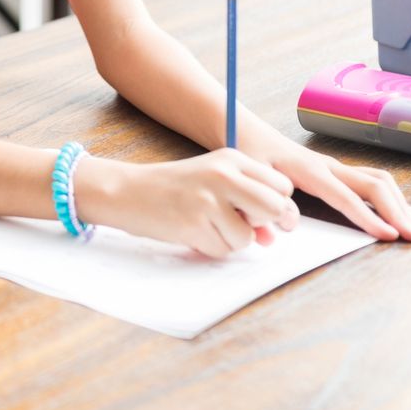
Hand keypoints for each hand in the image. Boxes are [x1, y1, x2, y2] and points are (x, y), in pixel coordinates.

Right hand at [77, 149, 300, 257]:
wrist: (129, 192)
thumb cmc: (176, 188)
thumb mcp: (215, 180)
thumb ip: (248, 201)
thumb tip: (275, 234)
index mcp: (232, 159)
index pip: (282, 185)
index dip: (276, 204)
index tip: (260, 213)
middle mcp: (223, 175)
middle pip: (274, 208)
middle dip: (262, 224)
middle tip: (240, 222)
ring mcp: (208, 200)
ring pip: (248, 237)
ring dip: (231, 240)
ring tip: (208, 225)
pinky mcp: (194, 224)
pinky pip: (223, 250)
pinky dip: (211, 248)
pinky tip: (194, 231)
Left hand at [261, 139, 410, 241]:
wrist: (252, 135)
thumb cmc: (250, 155)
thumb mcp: (252, 177)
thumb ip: (269, 200)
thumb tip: (289, 222)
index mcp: (309, 170)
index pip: (345, 196)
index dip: (368, 217)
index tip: (388, 236)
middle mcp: (329, 166)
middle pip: (374, 184)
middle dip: (397, 211)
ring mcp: (336, 167)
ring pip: (378, 180)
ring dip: (399, 204)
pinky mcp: (338, 171)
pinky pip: (372, 181)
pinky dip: (392, 197)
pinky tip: (402, 213)